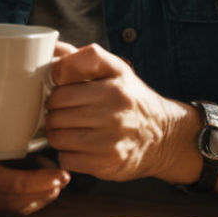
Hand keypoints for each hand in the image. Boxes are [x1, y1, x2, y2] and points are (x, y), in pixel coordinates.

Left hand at [44, 42, 194, 182]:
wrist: (163, 136)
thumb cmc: (132, 100)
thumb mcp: (117, 69)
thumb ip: (86, 58)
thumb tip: (55, 51)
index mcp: (113, 89)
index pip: (61, 90)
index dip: (56, 92)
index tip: (62, 94)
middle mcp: (113, 115)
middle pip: (56, 114)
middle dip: (54, 113)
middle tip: (63, 113)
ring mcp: (109, 143)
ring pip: (58, 138)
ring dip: (57, 134)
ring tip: (69, 129)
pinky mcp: (106, 165)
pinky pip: (67, 159)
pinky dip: (67, 154)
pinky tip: (78, 147)